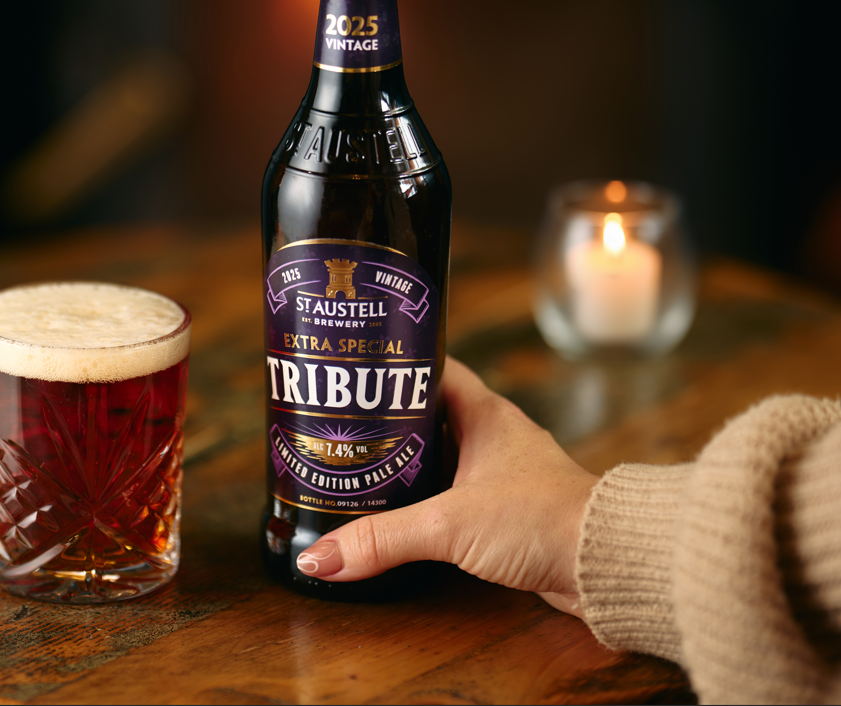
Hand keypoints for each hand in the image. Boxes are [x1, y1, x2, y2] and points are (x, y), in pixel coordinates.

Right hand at [295, 356, 597, 616]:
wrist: (609, 566)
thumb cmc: (546, 520)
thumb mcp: (448, 523)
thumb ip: (382, 539)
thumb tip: (320, 559)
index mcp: (485, 414)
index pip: (431, 368)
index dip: (393, 364)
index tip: (354, 368)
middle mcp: (494, 437)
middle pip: (427, 415)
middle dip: (386, 421)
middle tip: (341, 425)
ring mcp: (503, 474)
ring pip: (440, 457)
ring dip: (404, 463)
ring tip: (357, 468)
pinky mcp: (507, 513)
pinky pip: (454, 496)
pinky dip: (426, 501)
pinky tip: (400, 514)